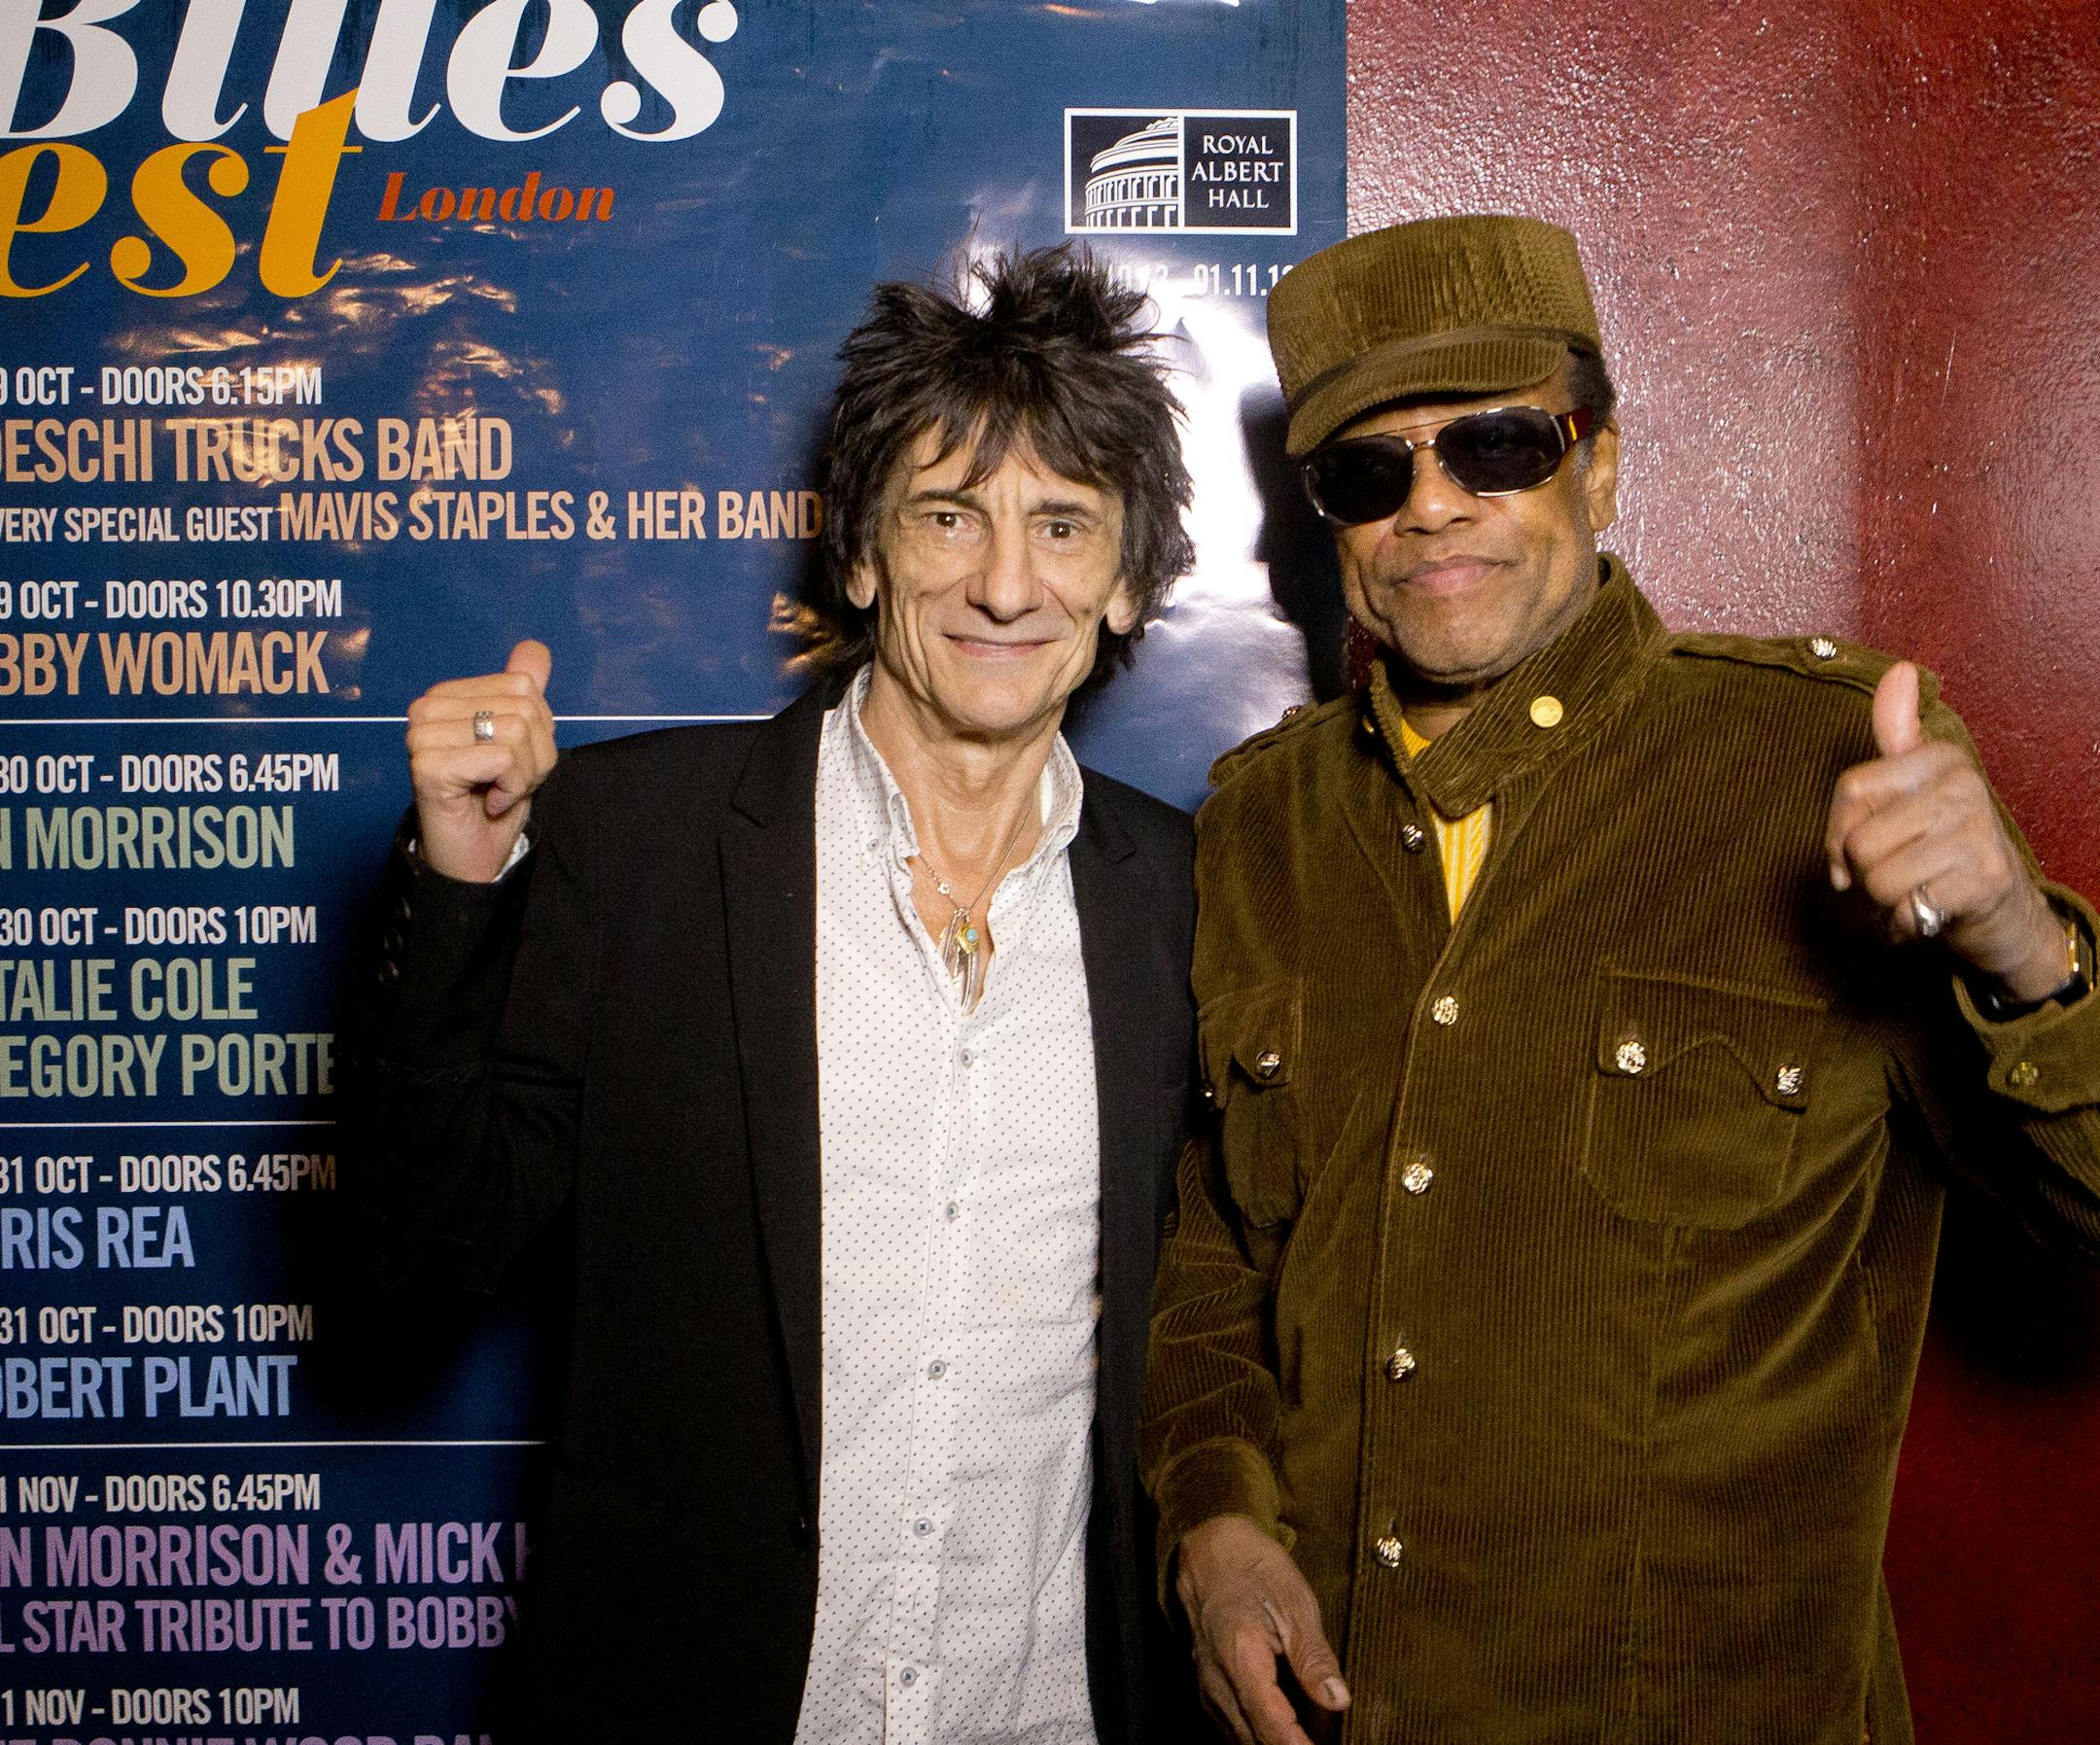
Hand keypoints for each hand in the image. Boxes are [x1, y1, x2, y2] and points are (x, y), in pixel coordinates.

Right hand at [406, 639, 555, 882]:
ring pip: (515, 731)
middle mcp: (426, 708)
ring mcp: (422, 735)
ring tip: (498, 792)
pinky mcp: (428, 765)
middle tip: (507, 783)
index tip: (513, 761)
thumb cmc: (492, 799)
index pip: (523, 686)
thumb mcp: (520, 741)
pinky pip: (503, 758)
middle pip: (523, 708)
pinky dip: (511, 787)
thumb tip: (533, 648)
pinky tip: (489, 803)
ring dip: (523, 774)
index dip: (538, 730)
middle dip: (535, 755)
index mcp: (447, 695)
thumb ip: (523, 692)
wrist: (472, 857)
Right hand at [1176, 1515, 1348, 1744]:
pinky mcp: (1208, 1689)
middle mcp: (1217, 1681)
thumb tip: (1338, 1700)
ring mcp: (1208, 1687)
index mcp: (1240, 1657)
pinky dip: (1260, 1735)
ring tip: (1310, 1737)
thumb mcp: (1294, 1601)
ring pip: (1241, 1739)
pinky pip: (1233, 1727)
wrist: (1208, 1551)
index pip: (1272, 1726)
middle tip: (1326, 1743)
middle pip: (1254, 1741)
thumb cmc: (1252, 1568)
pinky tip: (1286, 1732)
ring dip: (1274, 1742)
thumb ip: (1314, 1656)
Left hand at [1826, 661, 2065, 999]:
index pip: (1851, 789)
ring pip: (1878, 879)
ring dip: (1884, 900)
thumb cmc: (1940, 843)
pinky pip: (1907, 909)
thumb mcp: (1915, 783)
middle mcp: (1963, 785)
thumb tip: (1899, 670)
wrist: (2000, 906)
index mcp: (1939, 756)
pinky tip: (1930, 910)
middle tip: (1897, 870)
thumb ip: (1896, 732)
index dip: (1837, 832)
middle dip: (1863, 872)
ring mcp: (1978, 830)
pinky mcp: (1985, 879)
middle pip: (1859, 842)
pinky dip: (1906, 923)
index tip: (1853, 849)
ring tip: (1913, 889)